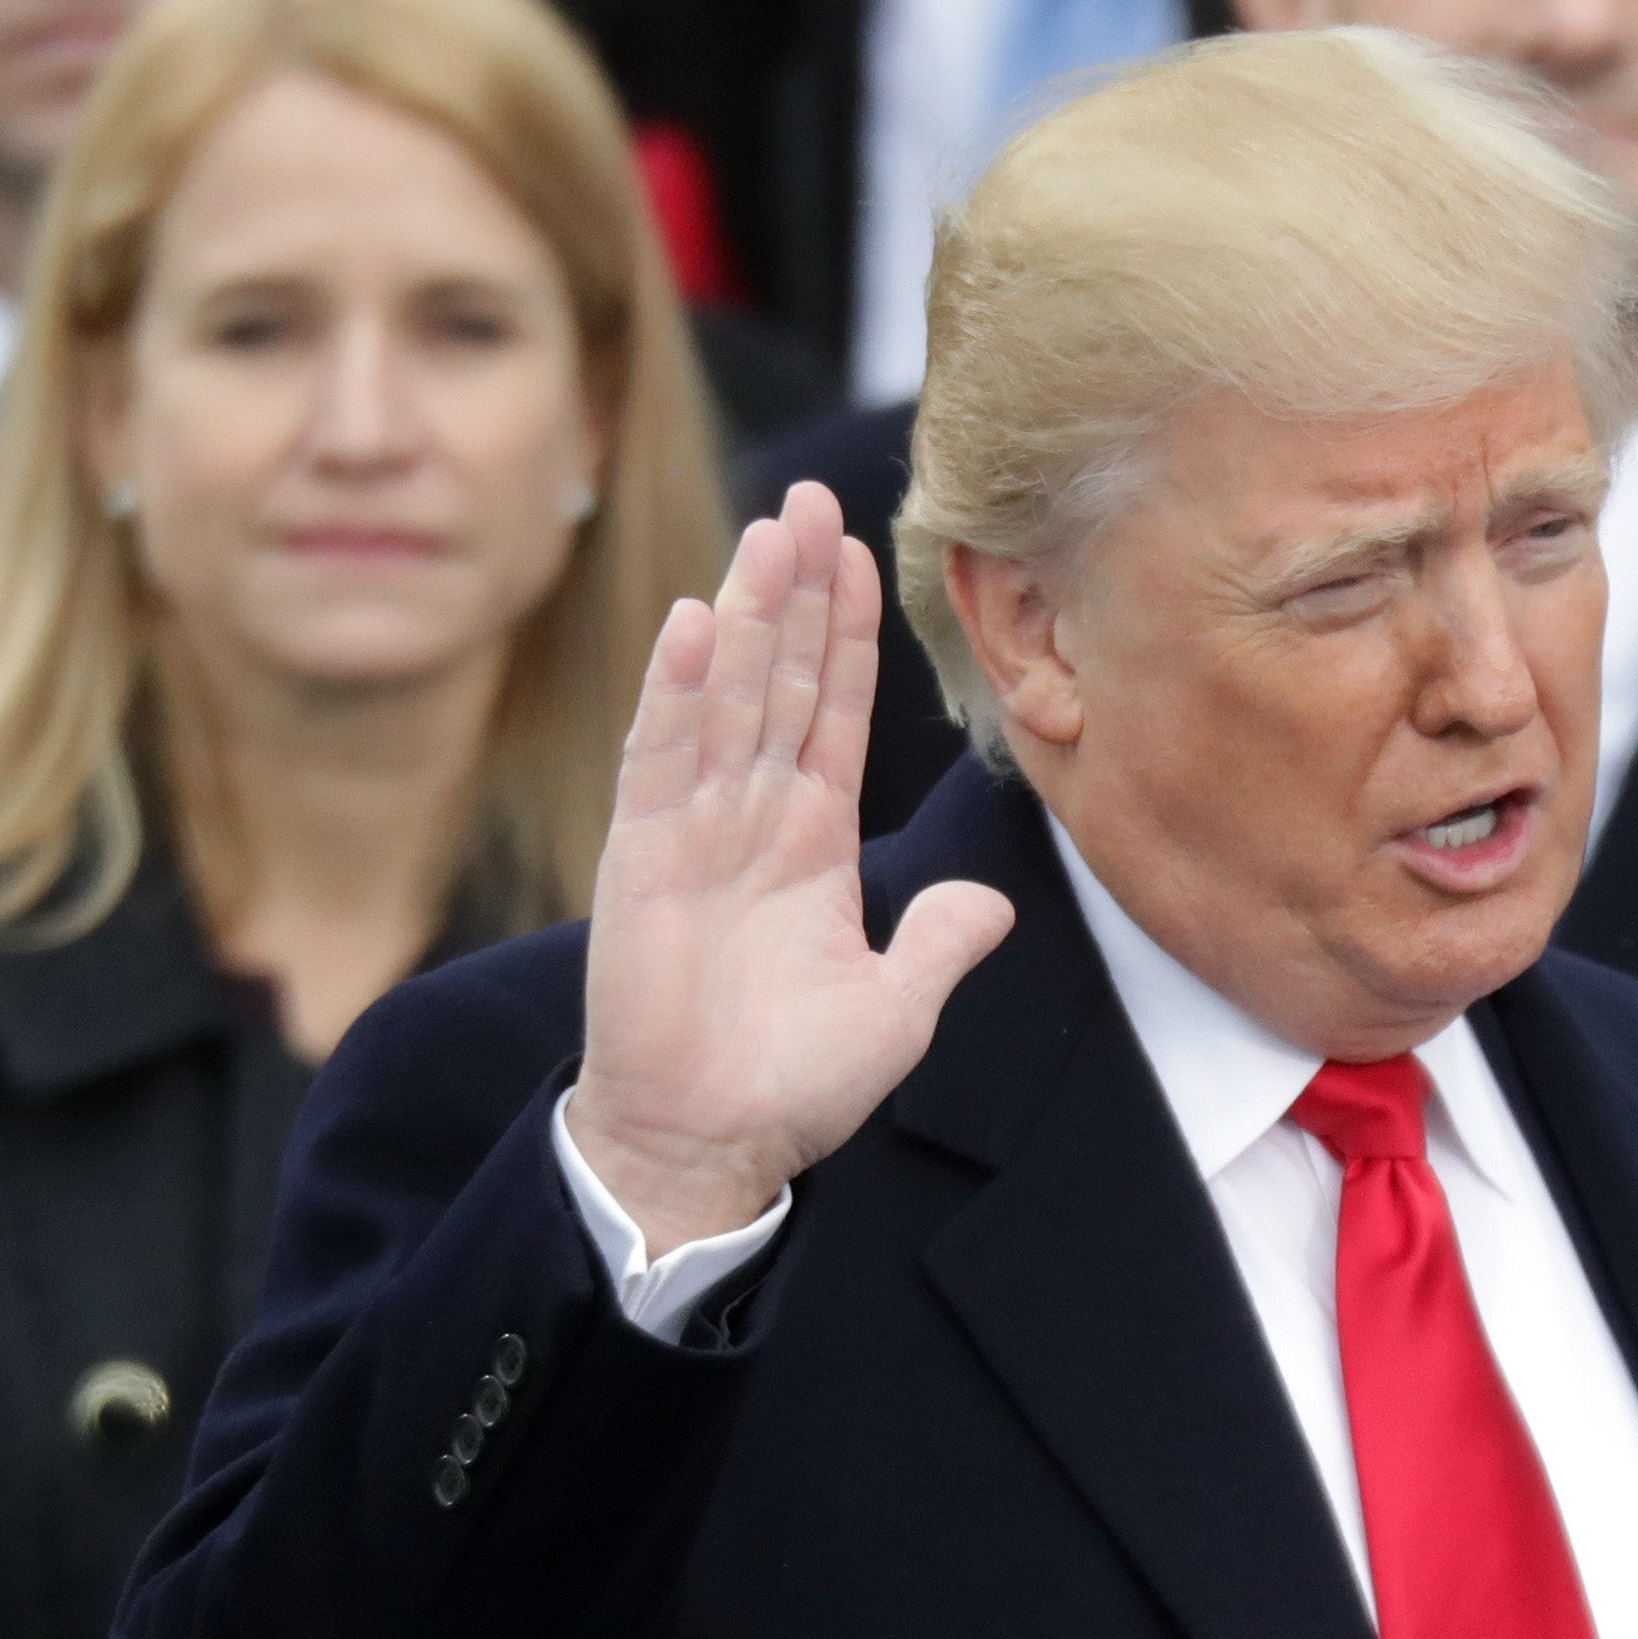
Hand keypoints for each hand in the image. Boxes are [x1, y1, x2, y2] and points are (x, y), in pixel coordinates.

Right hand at [566, 483, 1011, 1250]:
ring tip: (769, 529)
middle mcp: (751, 818)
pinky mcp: (642, 859)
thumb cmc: (794, 1081)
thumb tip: (995, 905)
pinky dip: (675, 692)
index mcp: (811, 841)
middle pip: (779, 679)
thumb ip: (942, 942)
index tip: (861, 552)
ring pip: (726, 697)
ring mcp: (693, 829)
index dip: (847, 634)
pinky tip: (690, 623)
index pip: (834, 712)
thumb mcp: (897, 1005)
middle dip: (797, 589)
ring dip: (745, 612)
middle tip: (813, 495)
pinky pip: (661, 759)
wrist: (710, 1144)